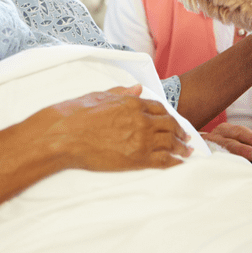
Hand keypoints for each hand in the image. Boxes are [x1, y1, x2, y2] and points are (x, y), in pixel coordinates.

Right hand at [30, 85, 192, 171]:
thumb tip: (138, 88)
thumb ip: (122, 92)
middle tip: (187, 138)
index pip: (159, 108)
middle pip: (169, 125)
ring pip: (170, 143)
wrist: (64, 136)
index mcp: (132, 103)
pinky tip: (180, 164)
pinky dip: (175, 162)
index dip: (169, 115)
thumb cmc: (76, 114)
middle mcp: (141, 120)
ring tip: (188, 152)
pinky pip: (163, 161)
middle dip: (180, 132)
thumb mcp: (100, 95)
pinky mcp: (136, 159)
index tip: (174, 121)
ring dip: (181, 147)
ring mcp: (140, 140)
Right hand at [201, 123, 251, 169]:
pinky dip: (224, 162)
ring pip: (224, 149)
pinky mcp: (203, 156)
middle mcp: (216, 135)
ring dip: (238, 154)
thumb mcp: (237, 137)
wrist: (198, 151)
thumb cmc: (223, 144)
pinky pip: (214, 159)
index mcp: (226, 130)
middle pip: (233, 139)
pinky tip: (233, 167)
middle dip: (246, 146)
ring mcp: (208, 146)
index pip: (241, 131)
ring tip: (251, 159)